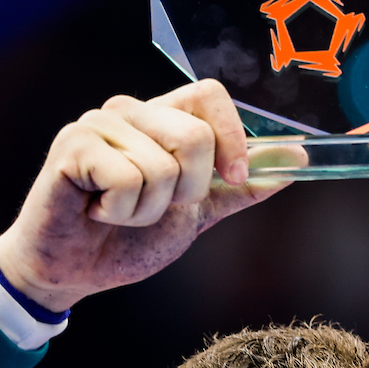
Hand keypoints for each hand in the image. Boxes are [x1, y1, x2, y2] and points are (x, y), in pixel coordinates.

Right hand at [0, 80, 279, 311]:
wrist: (74, 273)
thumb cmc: (126, 240)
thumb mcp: (197, 215)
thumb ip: (240, 188)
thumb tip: (296, 160)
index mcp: (161, 118)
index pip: (209, 94)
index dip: (232, 137)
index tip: (233, 177)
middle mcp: (130, 111)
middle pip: (195, 135)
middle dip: (187, 192)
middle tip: (152, 208)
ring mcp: (98, 124)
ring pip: (162, 167)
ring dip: (146, 211)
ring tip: (116, 213)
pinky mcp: (72, 146)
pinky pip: (126, 180)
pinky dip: (118, 212)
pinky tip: (94, 212)